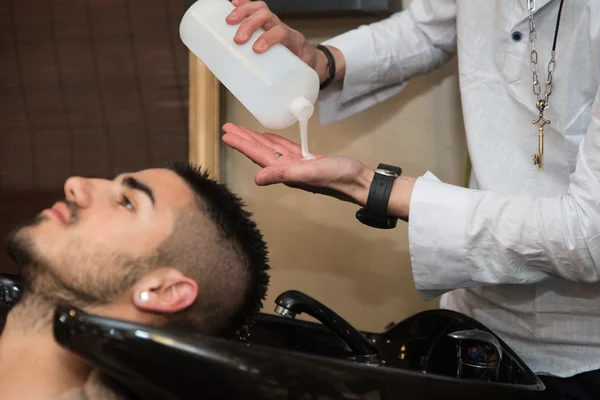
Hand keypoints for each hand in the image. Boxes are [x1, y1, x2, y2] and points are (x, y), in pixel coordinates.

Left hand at [221, 123, 373, 205]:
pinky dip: (274, 142)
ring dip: (255, 139)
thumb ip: (283, 175)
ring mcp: (296, 165)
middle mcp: (287, 169)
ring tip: (241, 130)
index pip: (258, 155)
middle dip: (243, 139)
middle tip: (227, 127)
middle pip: (259, 151)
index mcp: (285, 171)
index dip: (241, 144)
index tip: (226, 134)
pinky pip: (284, 148)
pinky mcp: (307, 160)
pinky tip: (268, 137)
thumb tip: (257, 179)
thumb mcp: (310, 173)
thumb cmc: (337, 177)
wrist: (358, 181)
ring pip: (270, 149)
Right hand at [225, 0, 338, 82]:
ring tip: (228, 21)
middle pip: (267, 16)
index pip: (281, 32)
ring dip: (243, 11)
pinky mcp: (263, 24)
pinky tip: (230, 4)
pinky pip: (253, 8)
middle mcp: (282, 28)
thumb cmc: (303, 70)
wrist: (311, 58)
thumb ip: (298, 93)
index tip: (257, 50)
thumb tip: (292, 113)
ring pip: (259, 8)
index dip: (269, 37)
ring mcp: (272, 23)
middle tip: (238, 39)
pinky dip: (242, 4)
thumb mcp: (303, 78)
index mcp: (293, 40)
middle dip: (250, 24)